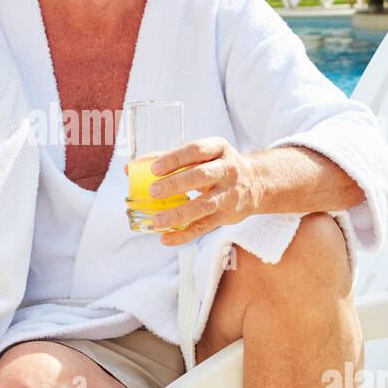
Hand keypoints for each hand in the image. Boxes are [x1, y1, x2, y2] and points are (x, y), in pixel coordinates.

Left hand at [145, 137, 264, 245]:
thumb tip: (130, 168)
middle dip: (176, 184)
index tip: (154, 168)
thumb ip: (168, 159)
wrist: (256, 184)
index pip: (196, 151)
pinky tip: (166, 238)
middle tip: (153, 191)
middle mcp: (227, 170)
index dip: (175, 159)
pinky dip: (184, 235)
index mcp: (218, 149)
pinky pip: (204, 227)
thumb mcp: (202, 155)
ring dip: (179, 214)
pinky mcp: (226, 216)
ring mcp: (228, 194)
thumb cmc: (217, 166)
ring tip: (157, 221)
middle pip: (201, 176)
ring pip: (203, 205)